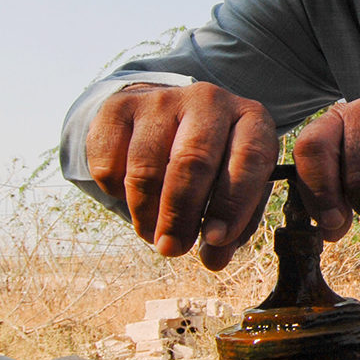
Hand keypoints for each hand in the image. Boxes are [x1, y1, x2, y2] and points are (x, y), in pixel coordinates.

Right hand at [85, 82, 277, 269]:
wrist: (167, 116)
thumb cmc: (213, 163)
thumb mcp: (234, 188)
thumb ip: (232, 227)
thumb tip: (213, 260)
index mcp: (250, 118)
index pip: (249, 158)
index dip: (233, 204)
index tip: (215, 239)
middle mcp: (209, 100)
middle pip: (193, 161)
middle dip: (181, 215)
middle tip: (173, 248)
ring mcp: (162, 99)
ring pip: (147, 166)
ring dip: (147, 212)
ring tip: (153, 233)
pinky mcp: (119, 107)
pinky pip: (109, 161)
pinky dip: (116, 192)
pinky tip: (130, 196)